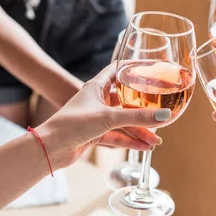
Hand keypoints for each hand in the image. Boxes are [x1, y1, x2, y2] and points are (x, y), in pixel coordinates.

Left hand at [37, 63, 168, 167]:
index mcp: (96, 87)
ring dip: (139, 130)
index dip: (133, 67)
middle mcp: (97, 100)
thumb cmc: (72, 123)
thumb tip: (164, 115)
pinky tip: (144, 147)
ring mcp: (96, 118)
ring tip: (156, 140)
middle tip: (160, 111)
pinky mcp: (95, 135)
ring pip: (123, 122)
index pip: (118, 70)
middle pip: (125, 100)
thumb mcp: (109, 117)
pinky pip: (118, 136)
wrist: (50, 148)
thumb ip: (138, 117)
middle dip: (143, 108)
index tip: (150, 67)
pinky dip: (130, 141)